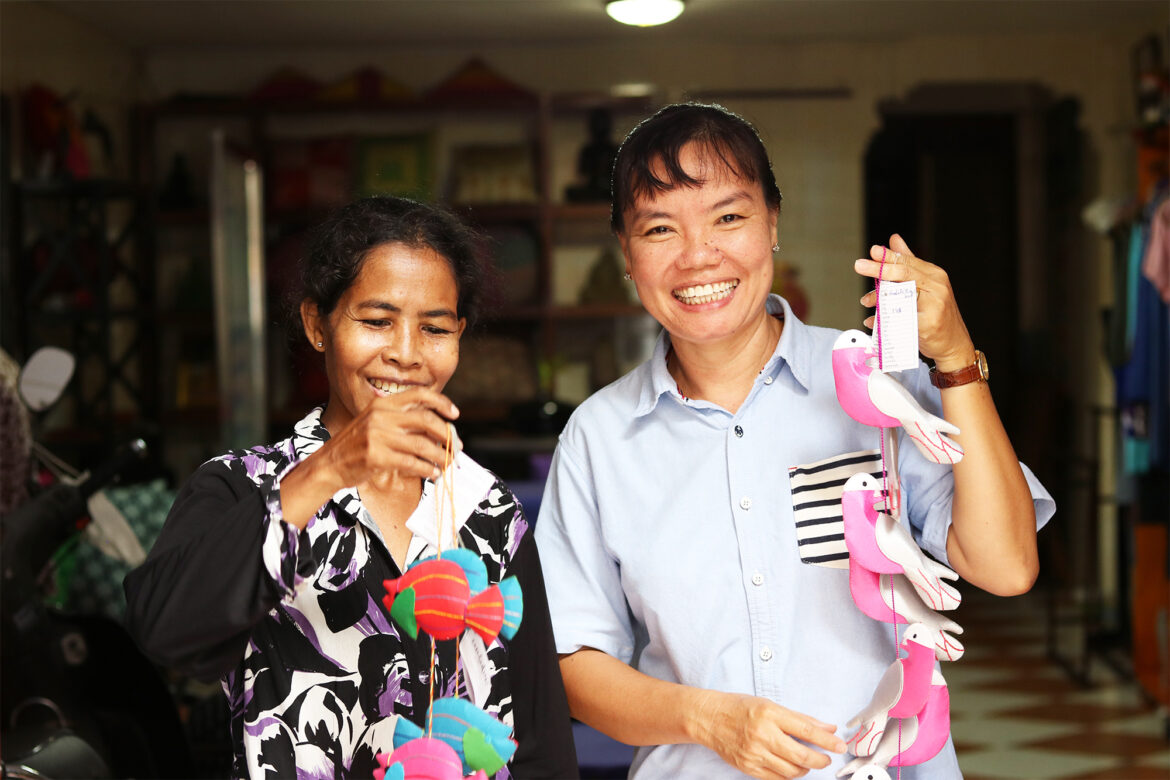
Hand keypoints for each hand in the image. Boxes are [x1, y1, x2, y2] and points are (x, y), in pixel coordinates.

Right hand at [314, 389, 460, 492]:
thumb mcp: (374, 422)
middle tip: (456, 446)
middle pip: (425, 420)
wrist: (329, 463)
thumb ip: (400, 420)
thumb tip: (437, 428)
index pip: (418, 394)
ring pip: (422, 444)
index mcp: (382, 404)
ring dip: (440, 455)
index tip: (455, 414)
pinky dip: (426, 469)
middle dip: (446, 434)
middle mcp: (381, 416)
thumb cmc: (356, 445)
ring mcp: (378, 436)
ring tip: (447, 463)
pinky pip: (411, 463)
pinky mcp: (376, 457)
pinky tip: (432, 473)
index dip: (441, 402)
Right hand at [692, 690, 845, 778]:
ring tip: (808, 761)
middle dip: (820, 760)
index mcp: (770, 714)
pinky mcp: (748, 767)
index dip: (827, 741)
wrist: (710, 718)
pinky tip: (792, 767)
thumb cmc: (740, 708)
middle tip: (827, 759)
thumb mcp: (771, 704)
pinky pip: (776, 778)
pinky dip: (789, 775)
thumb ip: (801, 718)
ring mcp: (754, 753)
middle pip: (801, 755)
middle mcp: (762, 734)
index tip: (840, 745)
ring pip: (791, 770)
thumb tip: (827, 728)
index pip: (806, 730)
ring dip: (805, 768)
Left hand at [855, 234, 975, 371]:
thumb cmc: (936, 314)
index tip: (872, 251)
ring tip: (865, 301)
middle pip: (904, 273)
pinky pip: (900, 319)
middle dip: (879, 269)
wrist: (954, 344)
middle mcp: (937, 286)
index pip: (908, 261)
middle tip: (859, 265)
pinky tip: (872, 321)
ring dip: (878, 298)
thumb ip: (909, 263)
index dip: (888, 256)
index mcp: (934, 275)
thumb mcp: (926, 285)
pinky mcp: (929, 324)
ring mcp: (935, 305)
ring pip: (900, 295)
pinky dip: (882, 320)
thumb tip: (894, 239)